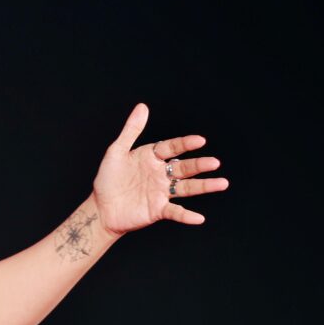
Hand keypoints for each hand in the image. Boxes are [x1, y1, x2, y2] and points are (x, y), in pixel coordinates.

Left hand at [91, 103, 228, 233]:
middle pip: (184, 168)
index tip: (200, 140)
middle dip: (199, 165)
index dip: (185, 144)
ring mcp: (161, 192)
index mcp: (152, 157)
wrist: (101, 208)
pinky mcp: (158, 210)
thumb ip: (131, 130)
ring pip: (186, 188)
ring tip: (222, 183)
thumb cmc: (108, 179)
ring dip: (204, 186)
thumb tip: (142, 106)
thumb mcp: (116, 151)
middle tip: (214, 162)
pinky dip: (187, 216)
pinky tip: (198, 218)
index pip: (172, 148)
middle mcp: (161, 174)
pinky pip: (175, 212)